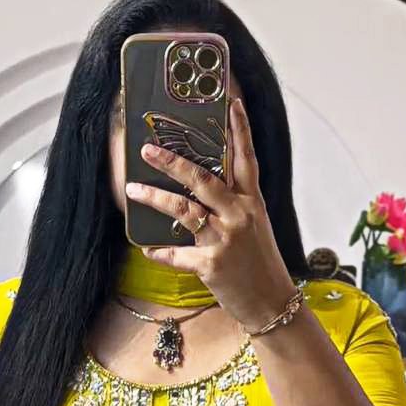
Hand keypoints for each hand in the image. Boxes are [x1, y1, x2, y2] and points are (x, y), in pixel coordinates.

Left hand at [124, 97, 297, 330]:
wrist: (272, 303)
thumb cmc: (261, 264)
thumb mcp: (255, 227)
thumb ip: (234, 205)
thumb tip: (201, 188)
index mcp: (252, 203)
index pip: (246, 159)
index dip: (240, 129)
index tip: (230, 102)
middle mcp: (240, 215)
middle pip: (203, 179)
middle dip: (173, 161)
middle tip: (148, 149)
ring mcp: (225, 239)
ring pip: (184, 210)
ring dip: (155, 198)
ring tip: (133, 189)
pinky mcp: (212, 265)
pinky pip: (177, 254)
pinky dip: (160, 252)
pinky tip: (147, 248)